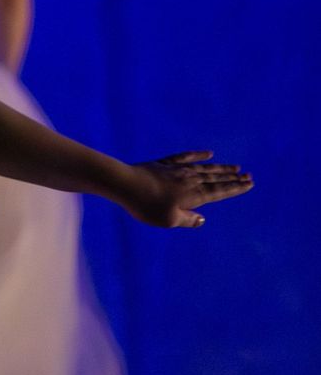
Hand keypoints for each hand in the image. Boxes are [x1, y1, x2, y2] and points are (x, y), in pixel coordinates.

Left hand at [122, 152, 253, 228]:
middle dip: (233, 178)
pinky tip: (207, 153)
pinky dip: (198, 155)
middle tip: (248, 175)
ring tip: (235, 167)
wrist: (125, 183)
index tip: (249, 184)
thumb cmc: (147, 206)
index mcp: (193, 195)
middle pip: (216, 178)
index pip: (219, 191)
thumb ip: (187, 220)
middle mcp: (189, 180)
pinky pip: (185, 157)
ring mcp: (177, 169)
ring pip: (205, 167)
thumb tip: (202, 219)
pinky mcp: (164, 164)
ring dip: (221, 168)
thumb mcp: (168, 220)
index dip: (235, 188)